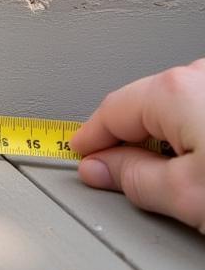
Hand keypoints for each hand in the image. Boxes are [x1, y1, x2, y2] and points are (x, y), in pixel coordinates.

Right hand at [71, 59, 204, 232]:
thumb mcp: (189, 196)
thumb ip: (134, 178)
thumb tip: (100, 168)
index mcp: (173, 89)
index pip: (109, 113)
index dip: (89, 139)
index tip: (77, 154)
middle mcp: (198, 74)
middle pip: (142, 107)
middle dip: (126, 139)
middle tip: (112, 172)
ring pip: (174, 106)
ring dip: (163, 136)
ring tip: (166, 175)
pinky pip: (198, 106)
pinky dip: (190, 128)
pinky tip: (199, 160)